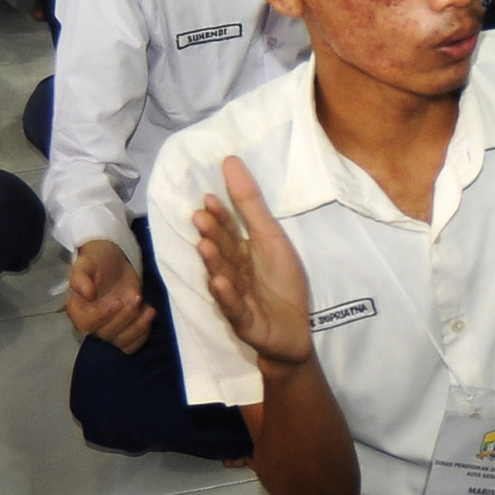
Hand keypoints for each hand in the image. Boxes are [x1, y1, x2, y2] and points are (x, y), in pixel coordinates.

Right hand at [67, 238, 159, 350]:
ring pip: (121, 342)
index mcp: (77, 310)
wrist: (114, 262)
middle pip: (107, 334)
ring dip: (138, 328)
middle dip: (125, 317)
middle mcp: (91, 323)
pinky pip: (132, 345)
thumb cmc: (97, 262)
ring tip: (149, 309)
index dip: (102, 317)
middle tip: (136, 297)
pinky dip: (142, 335)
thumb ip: (81, 277)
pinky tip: (148, 315)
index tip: (117, 301)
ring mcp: (108, 328)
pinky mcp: (124, 330)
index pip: (87, 324)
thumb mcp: (86, 263)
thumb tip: (86, 293)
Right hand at [195, 155, 316, 365]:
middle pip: (223, 252)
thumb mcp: (272, 239)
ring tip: (204, 245)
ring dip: (214, 262)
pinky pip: (234, 308)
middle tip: (199, 217)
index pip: (229, 231)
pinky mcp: (244, 322)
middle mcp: (234, 273)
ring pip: (225, 277)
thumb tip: (231, 160)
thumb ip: (251, 204)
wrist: (295, 334)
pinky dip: (227, 296)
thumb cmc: (282, 283)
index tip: (208, 197)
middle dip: (212, 235)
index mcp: (241, 253)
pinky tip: (219, 283)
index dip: (220, 216)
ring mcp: (236, 299)